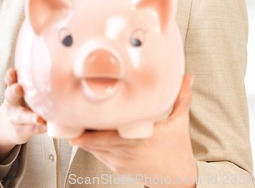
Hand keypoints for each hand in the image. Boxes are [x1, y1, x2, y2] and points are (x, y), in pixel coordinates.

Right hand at [0, 68, 46, 162]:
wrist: (12, 125)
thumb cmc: (25, 99)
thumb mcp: (25, 88)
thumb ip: (34, 78)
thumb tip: (59, 60)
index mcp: (13, 88)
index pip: (9, 80)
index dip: (10, 76)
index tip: (12, 72)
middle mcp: (12, 102)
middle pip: (10, 96)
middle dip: (14, 91)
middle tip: (18, 88)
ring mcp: (16, 118)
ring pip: (22, 117)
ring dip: (30, 117)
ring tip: (38, 118)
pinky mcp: (23, 131)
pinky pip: (33, 129)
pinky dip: (40, 128)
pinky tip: (47, 126)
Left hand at [69, 75, 196, 187]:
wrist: (179, 180)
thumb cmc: (178, 150)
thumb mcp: (180, 122)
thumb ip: (182, 97)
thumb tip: (187, 76)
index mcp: (139, 139)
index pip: (106, 135)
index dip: (89, 127)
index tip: (78, 113)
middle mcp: (126, 152)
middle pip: (92, 140)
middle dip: (79, 126)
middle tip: (67, 111)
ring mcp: (118, 161)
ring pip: (91, 147)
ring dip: (83, 133)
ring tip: (74, 116)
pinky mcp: (115, 166)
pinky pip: (96, 153)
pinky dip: (89, 142)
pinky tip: (86, 129)